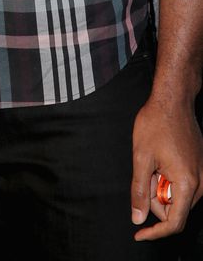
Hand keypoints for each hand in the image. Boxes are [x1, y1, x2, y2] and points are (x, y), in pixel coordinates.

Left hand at [131, 94, 202, 239]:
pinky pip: (183, 184)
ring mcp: (202, 175)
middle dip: (154, 198)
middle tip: (144, 173)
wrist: (173, 101)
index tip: (139, 234)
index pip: (174, 223)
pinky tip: (160, 160)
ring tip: (152, 162)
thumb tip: (138, 218)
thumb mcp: (141, 158)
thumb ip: (139, 191)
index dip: (155, 232)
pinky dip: (168, 179)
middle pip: (174, 209)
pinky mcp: (200, 167)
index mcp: (187, 183)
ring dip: (160, 187)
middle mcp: (200, 183)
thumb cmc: (156, 124)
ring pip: (178, 197)